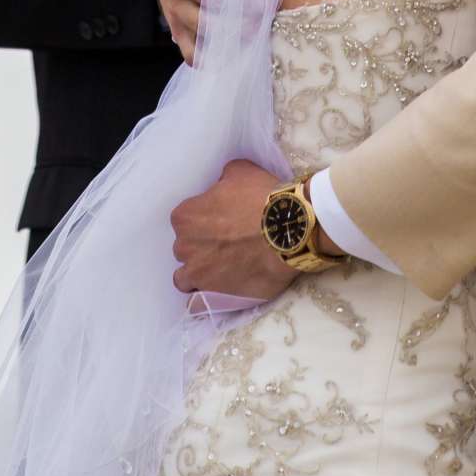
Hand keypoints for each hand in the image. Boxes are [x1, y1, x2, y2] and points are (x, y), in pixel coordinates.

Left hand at [170, 161, 297, 299]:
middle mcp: (184, 246)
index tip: (222, 222)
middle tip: (229, 243)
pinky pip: (196, 304)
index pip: (185, 220)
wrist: (290, 230)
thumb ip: (222, 179)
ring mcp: (198, 273)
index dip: (204, 220)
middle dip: (202, 246)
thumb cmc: (264, 198)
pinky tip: (216, 294)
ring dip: (199, 272)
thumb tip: (220, 185)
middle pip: (186, 247)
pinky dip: (203, 300)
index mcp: (186, 216)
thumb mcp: (241, 171)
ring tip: (223, 269)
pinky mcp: (214, 296)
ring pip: (185, 276)